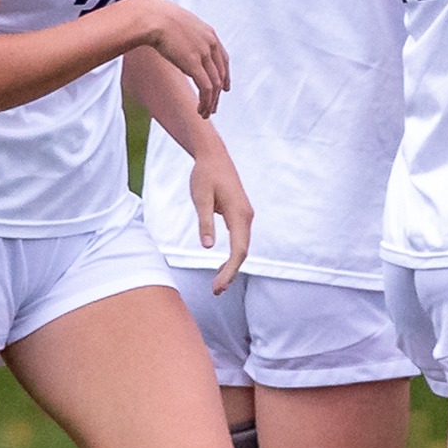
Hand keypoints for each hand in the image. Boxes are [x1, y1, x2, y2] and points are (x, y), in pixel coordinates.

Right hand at [144, 0, 229, 116]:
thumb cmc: (157, 17)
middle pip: (221, 73)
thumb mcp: (178, 24)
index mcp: (209, 33)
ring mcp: (204, 53)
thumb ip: (184, 36)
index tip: (224, 87)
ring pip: (215, 84)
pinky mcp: (194, 63)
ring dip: (211, 102)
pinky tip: (200, 111)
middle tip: (214, 107)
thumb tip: (176, 44)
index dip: (225, 75)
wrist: (152, 16)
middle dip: (218, 93)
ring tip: (205, 114)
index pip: (223, 58)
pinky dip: (206, 102)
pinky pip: (206, 88)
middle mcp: (210, 44)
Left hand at [188, 137, 252, 293]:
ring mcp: (244, 216)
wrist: (214, 156)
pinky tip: (221, 267)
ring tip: (217, 285)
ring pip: (242, 247)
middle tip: (215, 291)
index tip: (218, 286)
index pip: (239, 250)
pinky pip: (239, 241)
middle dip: (230, 273)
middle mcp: (246, 217)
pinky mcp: (239, 215)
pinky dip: (231, 256)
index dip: (230, 270)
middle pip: (242, 252)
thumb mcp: (200, 197)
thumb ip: (205, 222)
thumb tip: (207, 247)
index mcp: (239, 214)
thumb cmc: (205, 174)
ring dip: (231, 266)